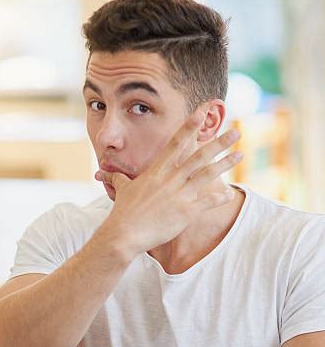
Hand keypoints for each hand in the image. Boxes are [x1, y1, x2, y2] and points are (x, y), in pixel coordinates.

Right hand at [98, 108, 241, 255]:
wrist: (125, 234)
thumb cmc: (123, 213)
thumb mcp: (122, 191)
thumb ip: (119, 179)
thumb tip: (106, 174)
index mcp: (157, 171)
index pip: (176, 143)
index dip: (190, 126)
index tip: (203, 112)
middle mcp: (170, 179)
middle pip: (199, 156)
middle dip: (219, 143)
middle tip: (236, 132)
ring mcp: (179, 195)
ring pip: (207, 174)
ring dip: (225, 164)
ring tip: (240, 155)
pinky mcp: (186, 212)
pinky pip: (208, 202)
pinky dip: (220, 197)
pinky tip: (230, 193)